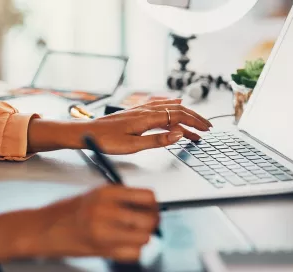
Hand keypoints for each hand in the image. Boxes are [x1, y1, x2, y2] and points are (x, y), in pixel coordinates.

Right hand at [38, 186, 158, 261]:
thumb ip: (122, 198)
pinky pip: (133, 253)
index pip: (148, 197)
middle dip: (152, 223)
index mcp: (107, 191)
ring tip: (131, 235)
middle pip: (149, 220)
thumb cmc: (69, 211)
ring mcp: (103, 230)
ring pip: (144, 238)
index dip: (154, 205)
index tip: (152, 209)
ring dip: (142, 238)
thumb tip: (150, 206)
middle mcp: (106, 209)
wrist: (43, 228)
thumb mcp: (96, 194)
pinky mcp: (101, 249)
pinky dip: (132, 251)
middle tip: (147, 225)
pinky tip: (122, 245)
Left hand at [85, 99, 211, 153]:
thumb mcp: (133, 145)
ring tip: (195, 122)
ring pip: (168, 109)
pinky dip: (171, 106)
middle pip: (176, 111)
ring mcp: (140, 110)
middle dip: (194, 118)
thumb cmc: (106, 140)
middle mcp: (145, 111)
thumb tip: (178, 134)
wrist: (85, 132)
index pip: (177, 117)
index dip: (194, 122)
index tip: (206, 129)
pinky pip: (159, 106)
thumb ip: (157, 140)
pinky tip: (175, 104)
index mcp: (147, 118)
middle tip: (207, 127)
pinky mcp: (135, 112)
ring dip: (184, 114)